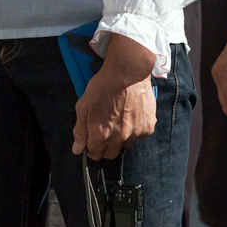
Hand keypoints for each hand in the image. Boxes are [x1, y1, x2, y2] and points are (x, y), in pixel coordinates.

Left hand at [72, 35, 157, 158]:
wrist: (128, 71)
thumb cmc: (104, 85)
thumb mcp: (84, 106)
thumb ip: (80, 130)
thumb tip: (78, 149)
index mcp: (101, 134)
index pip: (94, 153)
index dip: (91, 147)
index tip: (92, 141)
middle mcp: (119, 137)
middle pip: (110, 154)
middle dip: (105, 147)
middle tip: (105, 131)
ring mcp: (135, 133)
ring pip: (126, 145)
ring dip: (121, 139)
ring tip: (119, 120)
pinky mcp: (148, 126)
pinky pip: (139, 136)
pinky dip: (135, 130)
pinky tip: (131, 116)